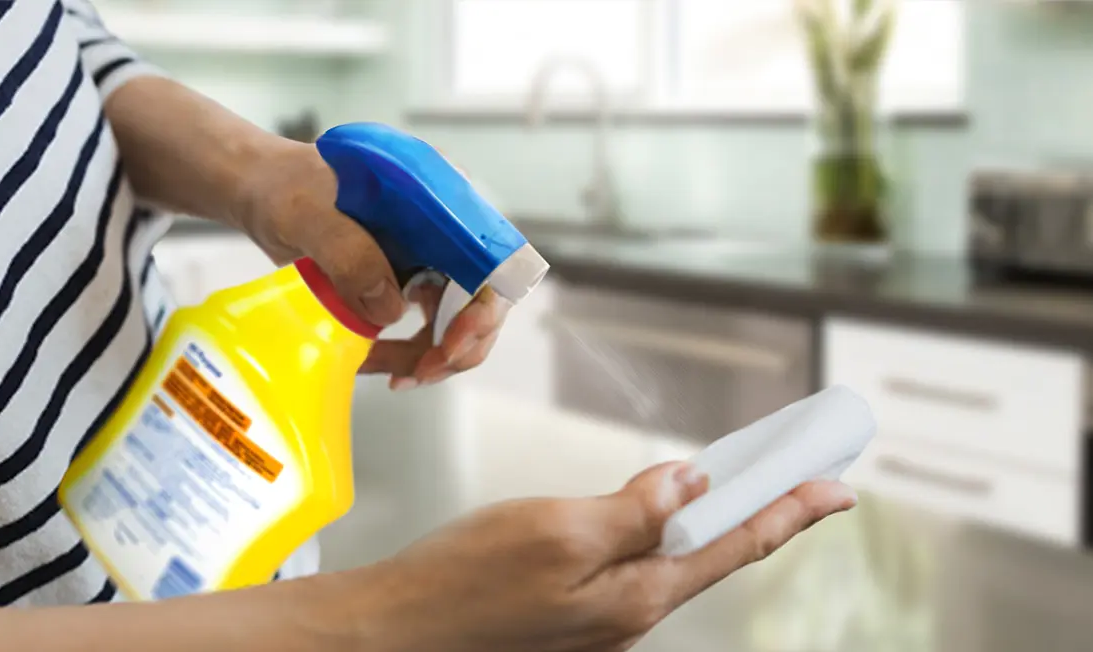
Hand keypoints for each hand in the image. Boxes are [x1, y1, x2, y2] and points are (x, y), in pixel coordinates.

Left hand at [235, 139, 506, 389]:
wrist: (263, 193)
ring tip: (392, 375)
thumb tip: (392, 310)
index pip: (488, 257)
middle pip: (482, 297)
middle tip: (420, 373)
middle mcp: (447, 228)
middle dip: (459, 344)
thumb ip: (349, 253)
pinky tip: (379, 366)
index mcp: (439, 198)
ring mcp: (430, 258)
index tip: (450, 343)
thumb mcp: (309, 214)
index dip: (481, 306)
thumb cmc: (284, 187)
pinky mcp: (409, 282)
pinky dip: (411, 355)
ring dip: (432, 356)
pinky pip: (428, 328)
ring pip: (458, 321)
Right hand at [309, 463, 858, 651]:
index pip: (736, 543)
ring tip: (742, 488)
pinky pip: (634, 568)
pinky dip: (660, 535)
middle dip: (763, 514)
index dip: (790, 510)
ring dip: (712, 523)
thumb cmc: (465, 582)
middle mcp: (629, 616)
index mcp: (638, 596)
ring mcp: (600, 620)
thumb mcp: (558, 530)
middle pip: (714, 554)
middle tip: (803, 481)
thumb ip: (634, 510)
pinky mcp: (572, 614)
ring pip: (674, 561)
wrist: (396, 630)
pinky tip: (656, 516)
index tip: (835, 487)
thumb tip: (691, 482)